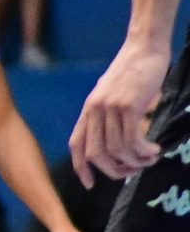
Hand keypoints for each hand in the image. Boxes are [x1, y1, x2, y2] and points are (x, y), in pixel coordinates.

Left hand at [74, 39, 169, 186]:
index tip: (90, 184)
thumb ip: (110, 115)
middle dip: (114, 170)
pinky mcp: (128, 106)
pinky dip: (143, 152)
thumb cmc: (134, 71)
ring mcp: (110, 108)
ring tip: (150, 159)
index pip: (76, 144)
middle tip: (134, 172)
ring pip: (116, 150)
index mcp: (88, 110)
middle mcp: (94, 110)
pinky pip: (132, 140)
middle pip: (95, 154)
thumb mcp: (113, 94)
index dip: (81, 168)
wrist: (144, 47)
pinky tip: (154, 151)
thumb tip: (120, 144)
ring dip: (135, 162)